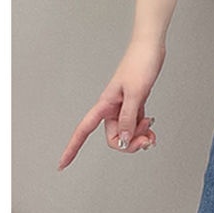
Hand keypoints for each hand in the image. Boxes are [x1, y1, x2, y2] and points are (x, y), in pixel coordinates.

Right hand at [58, 39, 164, 169]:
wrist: (150, 47)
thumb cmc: (140, 64)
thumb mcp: (136, 93)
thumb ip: (129, 117)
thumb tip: (123, 140)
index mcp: (105, 104)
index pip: (83, 130)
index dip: (71, 148)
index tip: (61, 165)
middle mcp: (112, 107)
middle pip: (114, 138)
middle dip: (130, 143)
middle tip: (146, 139)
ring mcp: (124, 105)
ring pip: (126, 132)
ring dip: (139, 138)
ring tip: (152, 134)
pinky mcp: (135, 102)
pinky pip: (135, 124)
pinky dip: (143, 130)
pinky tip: (151, 130)